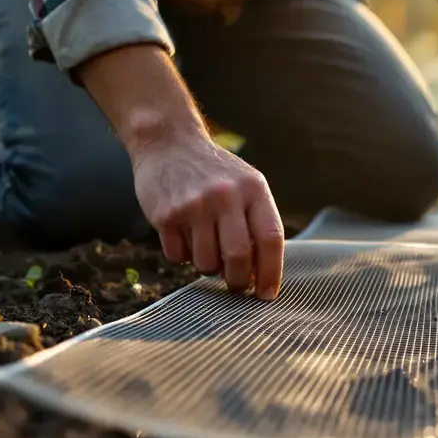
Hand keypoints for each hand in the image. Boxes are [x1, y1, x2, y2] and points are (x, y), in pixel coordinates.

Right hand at [132, 139, 284, 299]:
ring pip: (206, 263)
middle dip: (239, 282)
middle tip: (237, 286)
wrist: (168, 143)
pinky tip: (183, 234)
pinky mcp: (165, 215)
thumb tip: (262, 276)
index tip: (268, 294)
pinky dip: (183, 255)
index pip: (270, 239)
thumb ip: (257, 223)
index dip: (271, 272)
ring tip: (206, 248)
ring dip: (208, 267)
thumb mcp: (246, 185)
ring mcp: (194, 205)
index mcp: (253, 189)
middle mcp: (225, 196)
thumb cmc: (215, 174)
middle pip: (238, 258)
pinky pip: (178, 256)